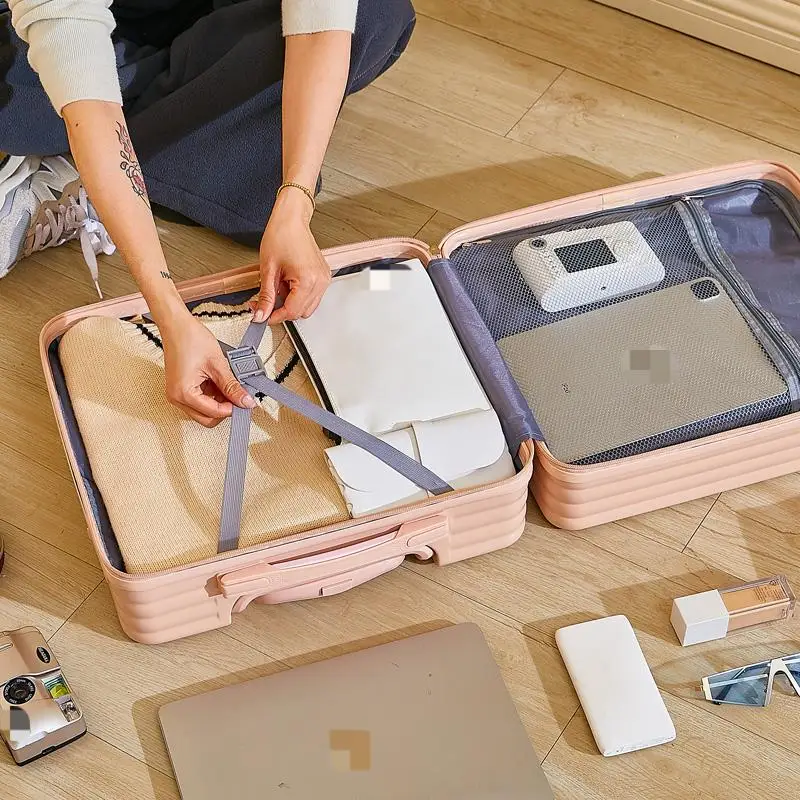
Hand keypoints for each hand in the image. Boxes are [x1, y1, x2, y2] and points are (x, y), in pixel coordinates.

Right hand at [161, 312, 255, 426]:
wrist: (176, 324)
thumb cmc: (190, 338)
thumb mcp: (218, 364)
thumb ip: (232, 386)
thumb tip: (245, 401)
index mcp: (184, 393)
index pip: (213, 413)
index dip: (232, 409)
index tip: (245, 401)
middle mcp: (177, 397)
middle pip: (206, 418)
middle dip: (224, 409)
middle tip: (239, 395)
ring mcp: (177, 393)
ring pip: (203, 410)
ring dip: (218, 401)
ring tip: (228, 383)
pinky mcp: (180, 388)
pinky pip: (198, 400)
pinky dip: (211, 395)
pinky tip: (219, 381)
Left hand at [253, 188, 330, 323]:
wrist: (291, 220)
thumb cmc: (281, 236)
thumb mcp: (268, 270)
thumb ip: (265, 296)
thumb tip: (260, 314)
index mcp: (308, 280)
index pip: (292, 311)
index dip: (275, 316)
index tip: (263, 316)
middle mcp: (320, 281)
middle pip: (301, 312)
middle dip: (283, 309)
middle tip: (267, 299)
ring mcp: (324, 279)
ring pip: (308, 307)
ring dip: (292, 303)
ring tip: (280, 286)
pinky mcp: (323, 276)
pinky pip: (312, 296)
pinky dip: (299, 295)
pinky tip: (289, 282)